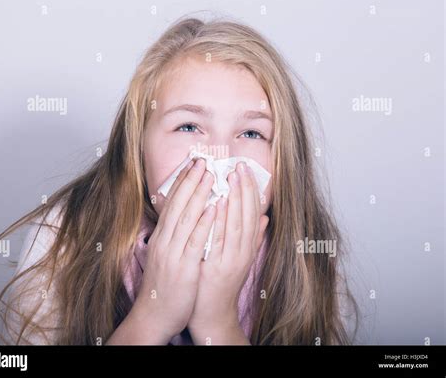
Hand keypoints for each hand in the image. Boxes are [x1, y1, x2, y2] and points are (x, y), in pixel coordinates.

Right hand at [122, 158, 216, 343]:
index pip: (171, 203)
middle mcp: (165, 241)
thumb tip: (181, 219)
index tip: (191, 164)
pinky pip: (194, 241)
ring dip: (198, 193)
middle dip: (190, 180)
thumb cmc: (162, 286)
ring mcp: (173, 253)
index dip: (182, 182)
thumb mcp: (165, 256)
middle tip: (202, 160)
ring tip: (209, 174)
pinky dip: (203, 222)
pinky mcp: (183, 267)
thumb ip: (172, 237)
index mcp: (162, 237)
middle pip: (178, 204)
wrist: (153, 315)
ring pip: (186, 217)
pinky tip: (213, 207)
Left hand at [187, 161, 268, 344]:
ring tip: (230, 176)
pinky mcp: (217, 266)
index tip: (245, 169)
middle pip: (246, 214)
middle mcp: (243, 251)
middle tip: (239, 165)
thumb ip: (252, 236)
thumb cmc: (222, 281)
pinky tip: (217, 202)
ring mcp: (231, 258)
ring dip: (235, 199)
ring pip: (236, 223)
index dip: (250, 189)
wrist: (213, 311)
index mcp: (247, 246)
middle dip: (244, 188)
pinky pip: (220, 239)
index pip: (252, 212)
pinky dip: (220, 220)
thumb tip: (263, 217)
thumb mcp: (240, 256)